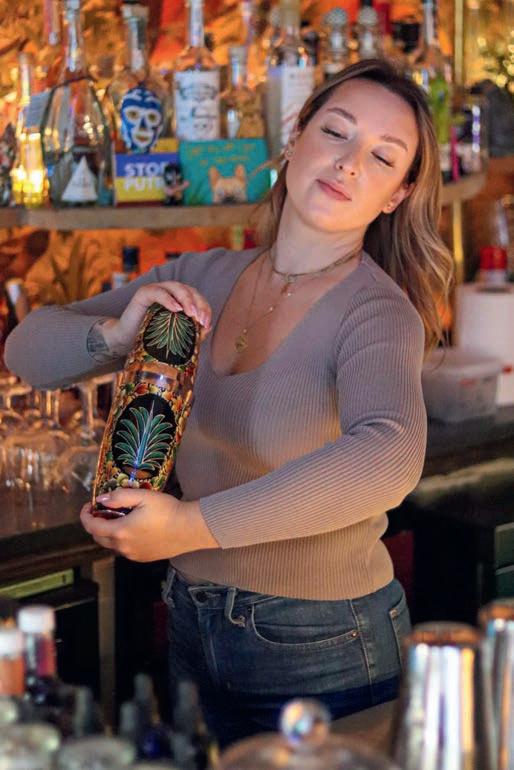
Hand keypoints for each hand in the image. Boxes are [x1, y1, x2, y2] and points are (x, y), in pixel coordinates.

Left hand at [80, 489, 217, 561]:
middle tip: (103, 510)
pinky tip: (133, 528)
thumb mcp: (142, 496)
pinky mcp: (143, 558)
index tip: (89, 505)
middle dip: (96, 524)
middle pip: (99, 538)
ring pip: (112, 545)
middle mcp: (123, 547)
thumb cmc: (167, 510)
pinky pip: (125, 550)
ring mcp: (133, 555)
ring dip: (109, 532)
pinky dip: (122, 539)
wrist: (190, 528)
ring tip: (119, 518)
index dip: (85, 515)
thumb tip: (101, 500)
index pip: (91, 527)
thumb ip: (119, 497)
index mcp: (120, 531)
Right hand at [102, 281, 211, 356]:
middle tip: (201, 319)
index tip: (207, 323)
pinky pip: (157, 292)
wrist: (126, 339)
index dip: (204, 308)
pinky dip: (168, 299)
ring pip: (176, 287)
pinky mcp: (143, 293)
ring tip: (191, 313)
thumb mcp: (174, 336)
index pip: (197, 298)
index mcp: (179, 299)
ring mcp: (156, 290)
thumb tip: (207, 328)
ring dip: (186, 299)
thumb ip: (191, 331)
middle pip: (189, 290)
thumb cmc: (151, 337)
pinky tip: (176, 309)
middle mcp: (169, 291)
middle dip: (198, 303)